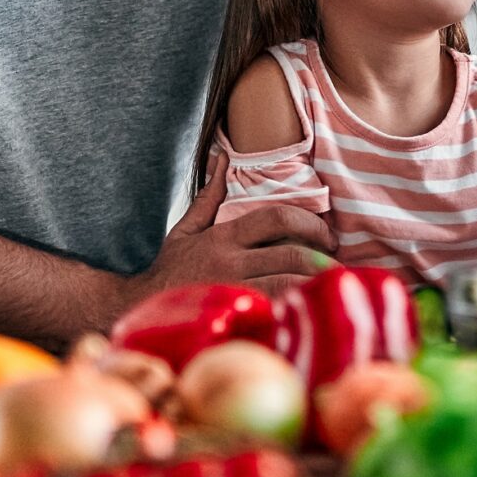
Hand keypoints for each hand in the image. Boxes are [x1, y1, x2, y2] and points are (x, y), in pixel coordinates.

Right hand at [122, 153, 336, 309]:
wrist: (136, 308)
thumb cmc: (168, 269)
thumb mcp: (185, 229)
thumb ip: (209, 196)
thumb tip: (222, 157)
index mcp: (224, 237)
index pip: (276, 218)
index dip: (310, 223)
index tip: (328, 236)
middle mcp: (230, 262)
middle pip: (290, 254)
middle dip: (322, 259)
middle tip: (340, 266)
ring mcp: (231, 291)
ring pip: (287, 285)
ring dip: (316, 286)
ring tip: (334, 290)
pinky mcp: (231, 318)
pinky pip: (273, 313)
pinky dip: (295, 311)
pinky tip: (313, 314)